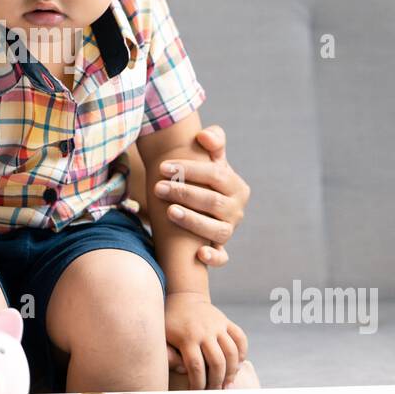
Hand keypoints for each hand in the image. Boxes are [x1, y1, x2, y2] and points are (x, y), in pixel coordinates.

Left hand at [151, 124, 249, 267]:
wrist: (200, 204)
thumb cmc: (202, 178)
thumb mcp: (210, 158)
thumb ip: (213, 141)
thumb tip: (204, 136)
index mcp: (236, 186)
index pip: (216, 175)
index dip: (189, 170)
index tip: (163, 167)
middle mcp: (236, 209)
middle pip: (213, 202)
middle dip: (184, 193)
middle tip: (158, 188)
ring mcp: (229, 230)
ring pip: (217, 229)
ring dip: (193, 221)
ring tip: (169, 212)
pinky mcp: (220, 247)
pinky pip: (222, 257)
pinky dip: (214, 257)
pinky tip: (199, 253)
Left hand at [164, 291, 248, 389]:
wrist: (185, 298)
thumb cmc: (171, 322)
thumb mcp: (162, 337)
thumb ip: (168, 356)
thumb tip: (184, 371)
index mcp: (187, 337)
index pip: (195, 366)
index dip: (198, 383)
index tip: (197, 393)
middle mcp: (205, 331)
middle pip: (217, 362)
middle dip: (216, 381)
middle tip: (214, 392)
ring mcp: (218, 325)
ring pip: (232, 352)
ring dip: (232, 371)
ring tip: (227, 384)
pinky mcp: (226, 322)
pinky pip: (240, 338)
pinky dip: (242, 353)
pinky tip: (238, 365)